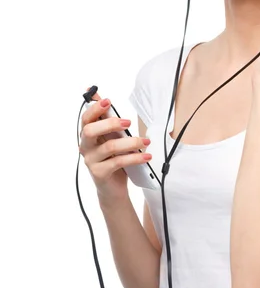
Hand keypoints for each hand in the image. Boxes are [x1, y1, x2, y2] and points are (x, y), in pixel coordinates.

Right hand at [79, 89, 149, 205]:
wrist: (114, 188)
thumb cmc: (114, 158)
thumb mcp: (114, 139)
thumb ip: (110, 122)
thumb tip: (105, 100)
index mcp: (88, 135)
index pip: (86, 119)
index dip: (95, 109)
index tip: (108, 101)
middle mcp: (86, 147)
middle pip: (90, 131)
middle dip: (110, 123)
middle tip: (128, 123)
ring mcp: (91, 161)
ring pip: (109, 147)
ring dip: (131, 142)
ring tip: (145, 142)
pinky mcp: (99, 173)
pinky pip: (118, 162)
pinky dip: (134, 158)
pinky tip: (146, 156)